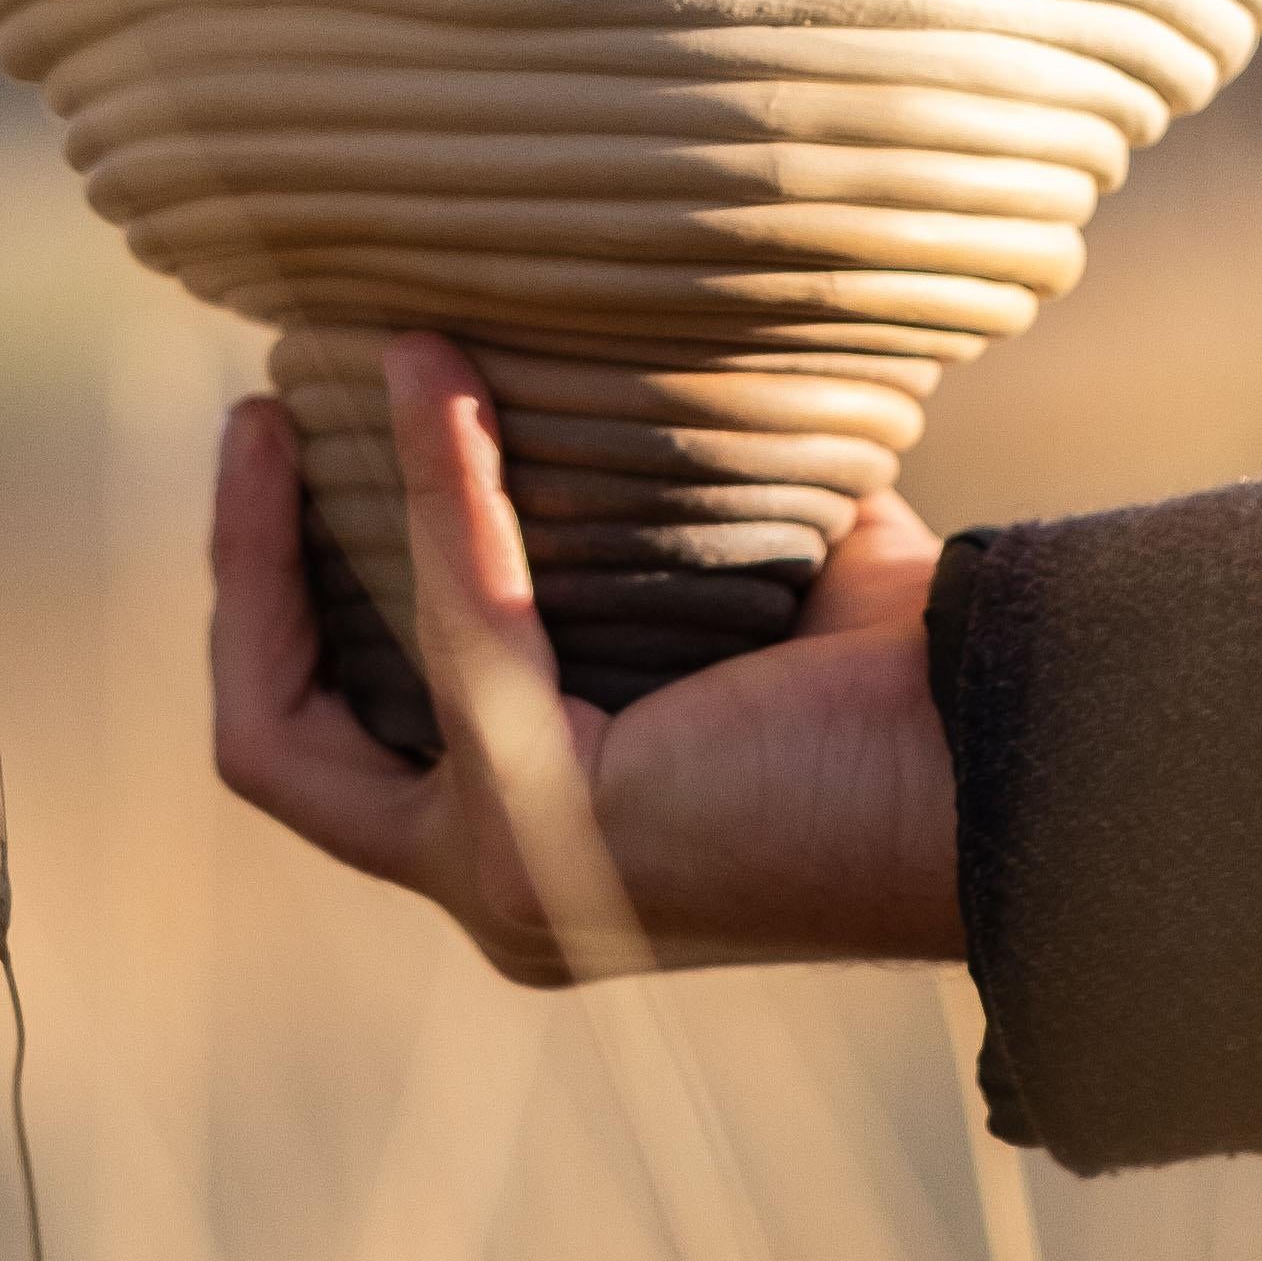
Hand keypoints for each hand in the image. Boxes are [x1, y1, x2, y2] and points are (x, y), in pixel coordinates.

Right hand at [210, 337, 967, 990]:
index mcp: (546, 853)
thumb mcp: (752, 584)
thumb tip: (631, 365)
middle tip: (256, 421)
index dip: (292, 603)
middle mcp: (505, 896)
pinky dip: (437, 491)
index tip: (297, 443)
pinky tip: (437, 376)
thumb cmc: (909, 692)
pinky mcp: (545, 829)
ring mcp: (510, 883)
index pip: (349, 744)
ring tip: (279, 400)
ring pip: (300, 729)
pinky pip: (458, 627)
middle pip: (284, 752)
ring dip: (270, 553)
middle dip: (245, 583)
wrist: (1016, 760)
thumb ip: (665, 516)